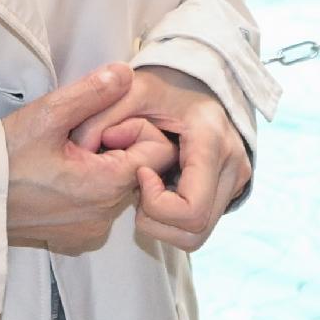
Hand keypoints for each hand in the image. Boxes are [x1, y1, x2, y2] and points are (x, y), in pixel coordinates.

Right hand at [4, 65, 168, 251]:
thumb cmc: (2, 157)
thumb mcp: (47, 115)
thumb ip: (92, 92)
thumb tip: (126, 74)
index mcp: (107, 185)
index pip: (159, 153)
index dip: (136, 130)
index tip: (99, 126)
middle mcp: (105, 216)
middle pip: (141, 171)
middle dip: (119, 148)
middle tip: (78, 138)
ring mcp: (90, 230)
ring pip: (119, 189)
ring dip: (102, 168)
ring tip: (64, 156)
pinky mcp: (74, 238)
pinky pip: (98, 208)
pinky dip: (87, 190)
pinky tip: (57, 177)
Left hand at [92, 66, 251, 249]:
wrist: (197, 83)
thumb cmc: (163, 88)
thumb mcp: (131, 91)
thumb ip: (101, 115)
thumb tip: (83, 148)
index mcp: (212, 142)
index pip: (191, 209)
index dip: (156, 204)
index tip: (139, 173)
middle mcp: (233, 165)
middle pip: (195, 230)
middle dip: (155, 218)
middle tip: (139, 186)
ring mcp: (237, 180)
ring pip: (197, 236)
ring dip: (163, 224)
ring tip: (147, 189)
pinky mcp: (231, 190)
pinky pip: (200, 227)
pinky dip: (172, 220)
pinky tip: (161, 190)